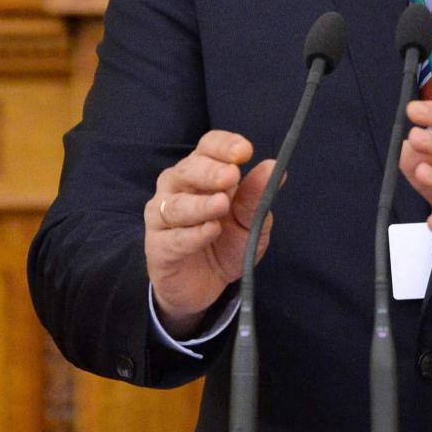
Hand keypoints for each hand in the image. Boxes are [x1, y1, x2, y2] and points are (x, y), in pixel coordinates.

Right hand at [145, 130, 276, 336]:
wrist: (205, 286)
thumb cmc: (226, 244)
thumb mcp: (249, 221)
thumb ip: (256, 196)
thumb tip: (273, 166)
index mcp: (201, 173)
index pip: (207, 147)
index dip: (223, 146)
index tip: (244, 152)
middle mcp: (177, 188)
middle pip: (188, 169)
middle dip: (210, 171)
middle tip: (231, 176)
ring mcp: (162, 216)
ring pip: (175, 204)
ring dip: (200, 204)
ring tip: (221, 205)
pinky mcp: (157, 246)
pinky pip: (173, 237)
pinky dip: (193, 234)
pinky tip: (210, 231)